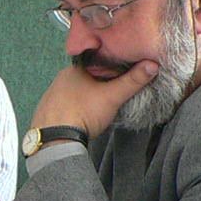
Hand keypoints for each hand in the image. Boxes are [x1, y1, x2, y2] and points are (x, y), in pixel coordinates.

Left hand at [29, 59, 159, 138]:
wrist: (56, 139)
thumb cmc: (83, 113)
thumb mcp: (112, 96)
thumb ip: (132, 81)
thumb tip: (152, 65)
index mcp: (74, 69)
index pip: (96, 62)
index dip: (110, 67)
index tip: (121, 74)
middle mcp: (60, 78)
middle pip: (86, 76)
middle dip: (99, 82)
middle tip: (113, 91)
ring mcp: (52, 94)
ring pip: (76, 90)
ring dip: (87, 95)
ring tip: (99, 104)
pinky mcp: (48, 109)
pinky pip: (67, 103)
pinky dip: (76, 106)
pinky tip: (84, 114)